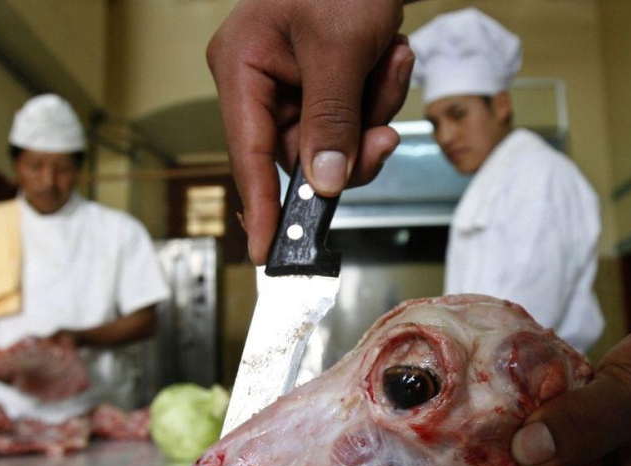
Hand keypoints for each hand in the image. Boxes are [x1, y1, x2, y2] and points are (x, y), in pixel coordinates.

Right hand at [207, 0, 414, 263]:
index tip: (267, 253)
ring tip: (388, 59)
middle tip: (381, 134)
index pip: (248, 156)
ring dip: (373, 113)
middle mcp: (263, 84)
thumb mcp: (338, 46)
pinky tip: (388, 54)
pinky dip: (379, 97)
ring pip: (336, 141)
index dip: (261, 209)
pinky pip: (354, 118)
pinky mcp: (327, 84)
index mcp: (242, 68)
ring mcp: (296, 85)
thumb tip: (324, 184)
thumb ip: (331, 120)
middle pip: (302, 157)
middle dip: (350, 148)